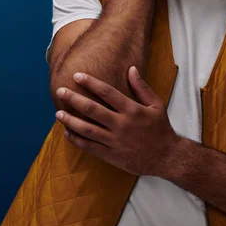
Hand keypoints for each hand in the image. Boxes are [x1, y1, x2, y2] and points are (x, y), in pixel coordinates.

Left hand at [54, 67, 179, 176]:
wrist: (167, 157)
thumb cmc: (161, 128)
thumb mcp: (156, 105)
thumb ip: (142, 87)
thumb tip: (131, 69)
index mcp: (132, 110)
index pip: (107, 92)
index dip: (90, 83)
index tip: (77, 75)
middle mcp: (121, 124)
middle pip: (92, 110)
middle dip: (74, 99)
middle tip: (60, 91)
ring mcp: (115, 141)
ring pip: (88, 129)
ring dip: (71, 121)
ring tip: (58, 113)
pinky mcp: (112, 155)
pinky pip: (90, 147)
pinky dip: (77, 140)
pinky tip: (67, 133)